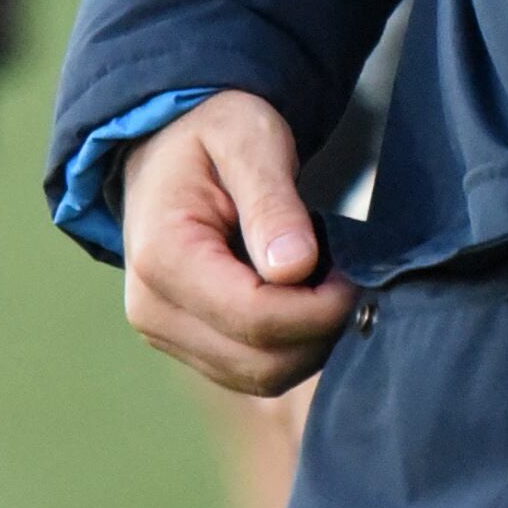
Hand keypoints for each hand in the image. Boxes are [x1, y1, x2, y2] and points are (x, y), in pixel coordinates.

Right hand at [117, 92, 357, 395]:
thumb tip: (296, 268)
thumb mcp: (248, 140)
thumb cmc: (212, 131)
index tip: (354, 273)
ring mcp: (166, 332)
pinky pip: (251, 371)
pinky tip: (305, 299)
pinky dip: (291, 347)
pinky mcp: (187, 344)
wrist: (169, 142)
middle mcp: (153, 308)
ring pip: (259, 376)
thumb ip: (272, 201)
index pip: (254, 316)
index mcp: (164, 256)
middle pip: (259, 361)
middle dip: (319, 329)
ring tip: (327, 283)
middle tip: (351, 277)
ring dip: (309, 342)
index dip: (318, 308)